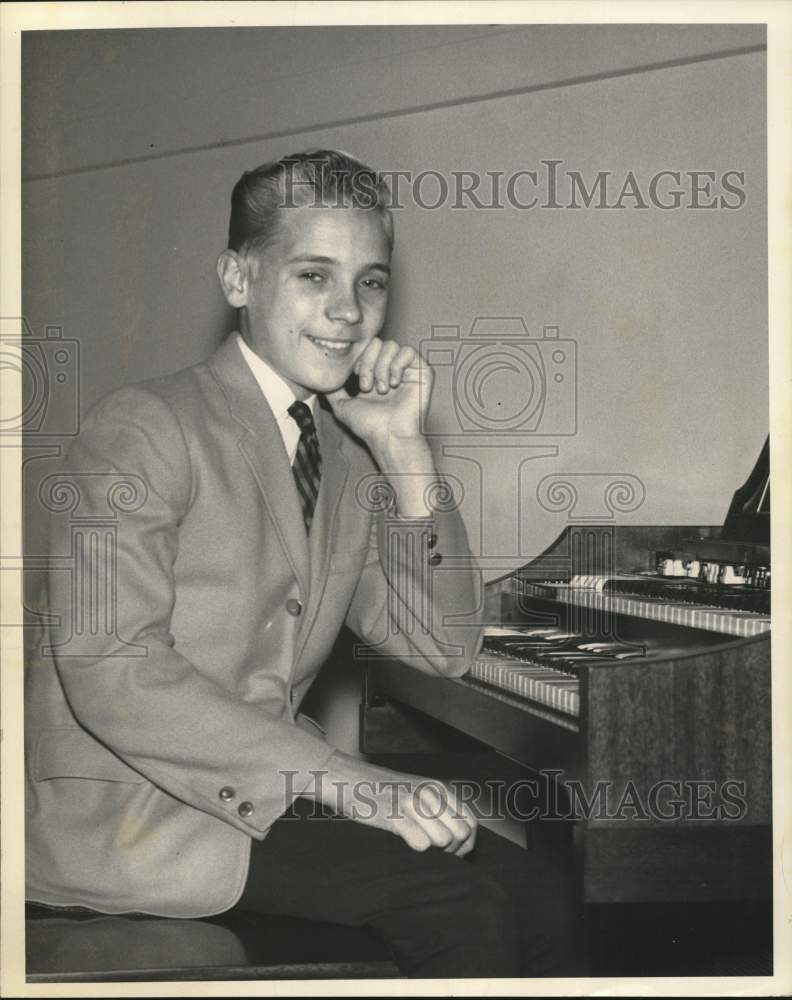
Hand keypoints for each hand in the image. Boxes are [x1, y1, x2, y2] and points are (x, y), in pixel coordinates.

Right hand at [305, 751, 477, 856]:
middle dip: (452, 851)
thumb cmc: (383, 791)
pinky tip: (405, 843)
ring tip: (418, 846)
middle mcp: (429, 793)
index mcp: (439, 788)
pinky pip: (420, 841)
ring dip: (434, 852)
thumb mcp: (418, 791)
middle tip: (434, 854)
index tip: (451, 853)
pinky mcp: (393, 814)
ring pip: (444, 839)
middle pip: (461, 834)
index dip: (465, 844)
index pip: (471, 823)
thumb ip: (440, 808)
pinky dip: (416, 847)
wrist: (348, 778)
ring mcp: (411, 802)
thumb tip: (462, 838)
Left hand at [326, 339, 431, 448]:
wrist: (389, 436)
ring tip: (382, 389)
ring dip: (382, 367)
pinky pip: (409, 351)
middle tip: (368, 387)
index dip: (359, 359)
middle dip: (369, 363)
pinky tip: (394, 383)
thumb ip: (333, 390)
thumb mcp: (342, 406)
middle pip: (377, 343)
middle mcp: (392, 369)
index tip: (357, 378)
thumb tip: (323, 379)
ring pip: (391, 345)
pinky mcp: (422, 370)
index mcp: (376, 374)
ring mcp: (408, 369)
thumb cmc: (369, 426)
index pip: (366, 348)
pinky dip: (397, 365)